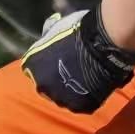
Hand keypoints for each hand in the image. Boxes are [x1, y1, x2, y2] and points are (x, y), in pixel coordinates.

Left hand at [20, 5, 134, 113]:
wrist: (102, 45)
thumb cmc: (78, 31)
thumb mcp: (57, 26)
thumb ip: (48, 34)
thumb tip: (48, 33)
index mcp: (32, 65)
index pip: (33, 68)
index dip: (46, 63)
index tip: (57, 58)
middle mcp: (41, 86)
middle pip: (46, 85)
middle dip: (55, 79)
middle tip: (71, 69)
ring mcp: (61, 99)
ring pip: (63, 96)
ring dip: (70, 89)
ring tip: (84, 77)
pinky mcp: (79, 107)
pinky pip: (80, 102)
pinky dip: (86, 96)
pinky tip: (94, 85)